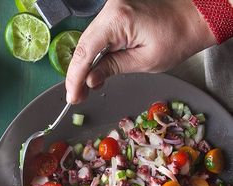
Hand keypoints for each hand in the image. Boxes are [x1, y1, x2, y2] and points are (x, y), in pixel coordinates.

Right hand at [65, 0, 215, 103]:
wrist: (193, 17)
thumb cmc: (176, 39)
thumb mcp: (144, 61)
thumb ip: (113, 68)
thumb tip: (90, 80)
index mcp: (117, 19)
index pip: (85, 51)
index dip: (75, 77)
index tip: (72, 96)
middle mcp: (110, 8)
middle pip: (83, 44)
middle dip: (78, 74)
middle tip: (76, 97)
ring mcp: (113, 8)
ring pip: (89, 41)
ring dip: (85, 66)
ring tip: (84, 90)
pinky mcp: (117, 12)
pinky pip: (99, 36)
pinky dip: (96, 55)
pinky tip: (95, 73)